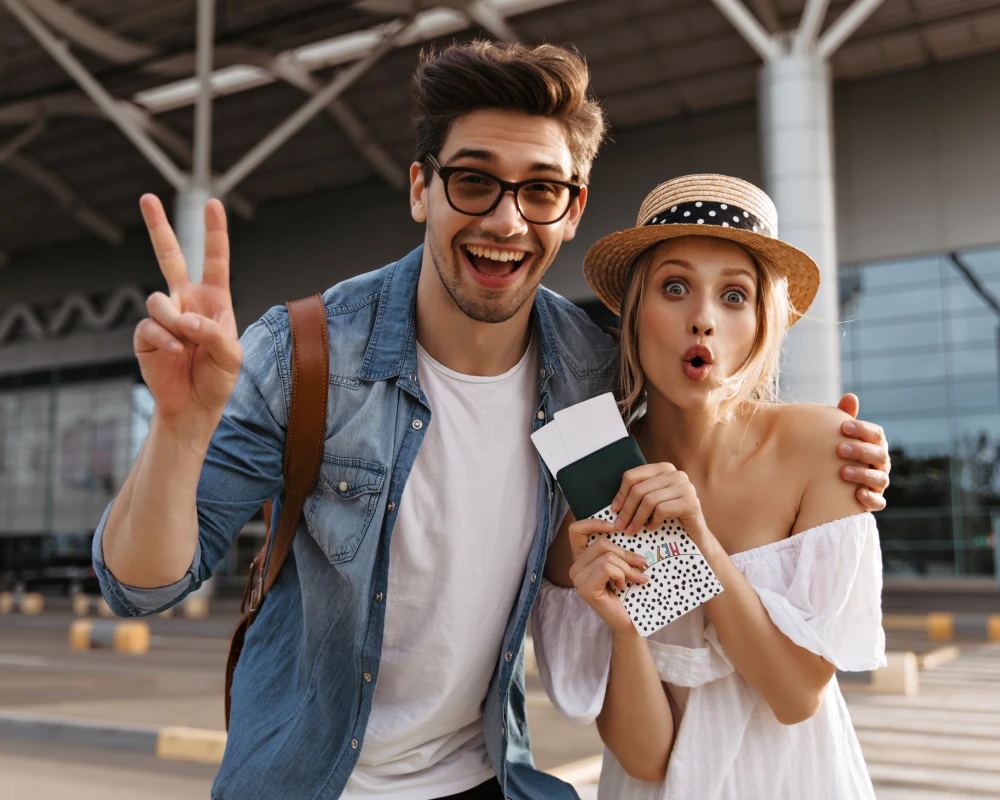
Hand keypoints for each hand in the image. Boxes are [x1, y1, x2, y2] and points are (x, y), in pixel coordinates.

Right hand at [133, 195, 241, 439]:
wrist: (193, 406)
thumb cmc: (217, 379)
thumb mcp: (231, 357)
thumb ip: (214, 333)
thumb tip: (186, 318)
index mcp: (214, 300)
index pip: (215, 260)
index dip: (214, 233)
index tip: (212, 204)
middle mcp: (187, 301)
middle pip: (170, 257)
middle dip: (159, 227)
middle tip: (146, 197)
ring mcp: (165, 316)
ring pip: (160, 299)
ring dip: (175, 321)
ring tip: (187, 344)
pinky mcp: (146, 334)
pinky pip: (150, 325)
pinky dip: (165, 339)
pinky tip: (175, 352)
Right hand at [567, 516, 648, 634]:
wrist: (629, 622)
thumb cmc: (627, 594)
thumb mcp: (622, 564)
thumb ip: (618, 550)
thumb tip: (628, 530)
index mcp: (582, 558)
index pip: (576, 530)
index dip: (594, 523)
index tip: (614, 527)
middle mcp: (575, 567)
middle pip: (601, 543)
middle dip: (626, 554)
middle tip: (641, 564)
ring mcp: (578, 578)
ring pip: (607, 556)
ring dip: (627, 567)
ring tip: (636, 578)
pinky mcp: (585, 588)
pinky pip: (607, 568)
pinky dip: (621, 575)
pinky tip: (623, 586)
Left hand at [609, 463, 710, 543]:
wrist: (695, 536)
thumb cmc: (669, 518)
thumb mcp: (652, 502)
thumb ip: (638, 495)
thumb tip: (614, 505)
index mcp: (663, 468)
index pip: (633, 476)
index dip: (620, 494)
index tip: (614, 510)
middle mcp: (676, 474)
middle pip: (639, 489)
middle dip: (626, 510)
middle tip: (620, 525)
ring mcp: (686, 487)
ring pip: (649, 500)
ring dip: (637, 518)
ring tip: (632, 530)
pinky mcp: (691, 502)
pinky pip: (662, 510)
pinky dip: (653, 521)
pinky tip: (651, 528)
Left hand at [836, 394, 889, 511]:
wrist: (833, 482)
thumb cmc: (838, 452)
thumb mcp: (840, 435)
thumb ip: (845, 417)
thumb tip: (850, 396)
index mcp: (874, 444)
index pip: (876, 434)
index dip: (863, 430)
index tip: (844, 427)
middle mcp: (881, 463)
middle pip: (880, 455)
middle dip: (861, 451)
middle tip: (839, 449)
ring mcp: (879, 482)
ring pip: (880, 478)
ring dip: (862, 474)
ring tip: (842, 472)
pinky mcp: (875, 500)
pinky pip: (879, 502)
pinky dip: (871, 498)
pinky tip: (857, 494)